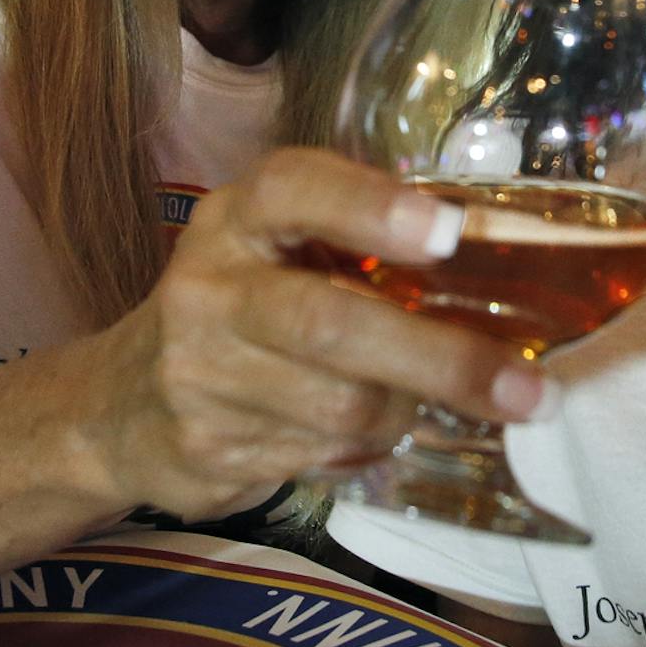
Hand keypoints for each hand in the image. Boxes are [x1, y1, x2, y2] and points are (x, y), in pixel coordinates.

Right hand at [98, 147, 550, 521]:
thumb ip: (352, 240)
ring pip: (341, 407)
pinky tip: (363, 437)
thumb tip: (497, 253)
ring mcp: (199, 375)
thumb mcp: (270, 249)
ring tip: (419, 405)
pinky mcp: (208, 448)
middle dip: (440, 360)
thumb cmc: (237, 308)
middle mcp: (207, 289)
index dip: (370, 206)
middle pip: (329, 324)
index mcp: (234, 220)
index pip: (293, 190)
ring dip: (406, 413)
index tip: (448, 232)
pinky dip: (367, 451)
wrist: (117, 408)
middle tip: (529, 392)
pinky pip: (325, 457)